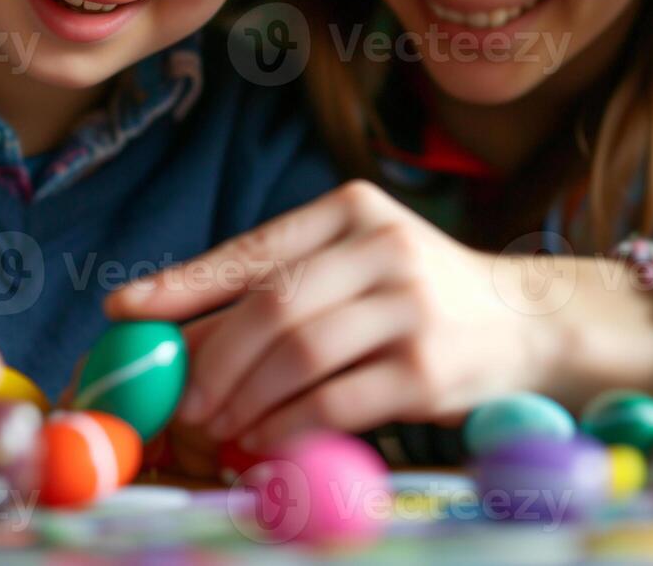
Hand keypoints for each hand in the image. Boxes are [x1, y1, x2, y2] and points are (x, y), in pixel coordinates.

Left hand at [104, 181, 566, 451]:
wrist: (528, 326)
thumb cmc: (417, 297)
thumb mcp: (355, 266)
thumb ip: (277, 287)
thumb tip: (168, 331)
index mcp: (352, 209)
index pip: (251, 249)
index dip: (181, 284)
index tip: (124, 312)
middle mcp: (382, 246)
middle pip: (269, 305)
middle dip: (210, 360)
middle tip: (178, 401)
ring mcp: (410, 305)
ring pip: (297, 356)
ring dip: (242, 399)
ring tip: (214, 426)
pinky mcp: (428, 367)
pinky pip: (335, 402)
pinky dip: (286, 427)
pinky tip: (264, 442)